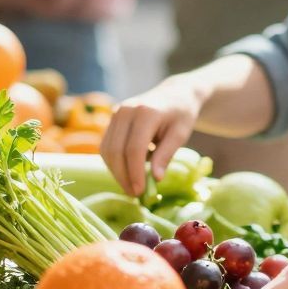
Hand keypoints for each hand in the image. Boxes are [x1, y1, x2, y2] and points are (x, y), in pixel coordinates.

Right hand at [101, 79, 204, 196]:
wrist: (174, 94)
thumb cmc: (181, 115)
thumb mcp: (180, 134)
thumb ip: (166, 154)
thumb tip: (155, 179)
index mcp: (146, 112)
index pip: (134, 148)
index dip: (135, 172)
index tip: (140, 191)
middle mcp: (126, 110)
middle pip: (116, 150)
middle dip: (123, 176)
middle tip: (134, 194)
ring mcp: (116, 113)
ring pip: (107, 150)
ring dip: (116, 172)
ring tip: (131, 187)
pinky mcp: (112, 119)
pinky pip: (106, 146)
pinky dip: (114, 163)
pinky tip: (127, 173)